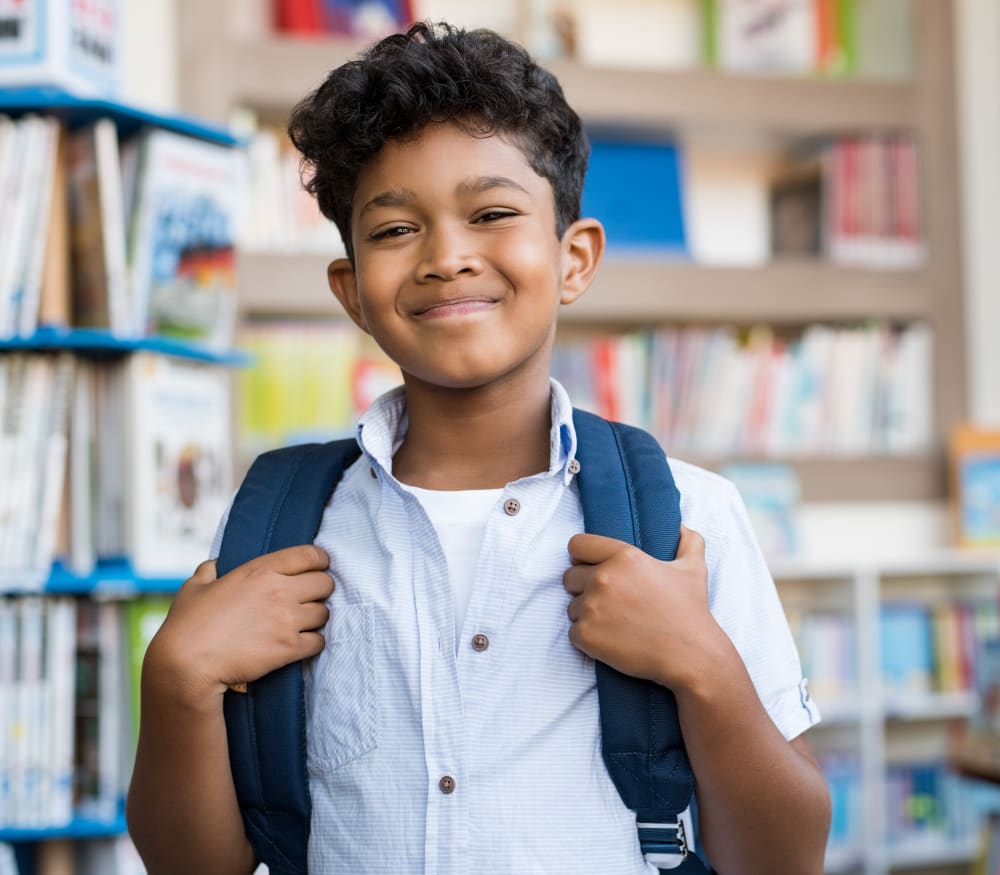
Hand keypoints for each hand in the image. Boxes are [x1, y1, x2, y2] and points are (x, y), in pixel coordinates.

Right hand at [146, 545, 333, 699]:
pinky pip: (319, 641)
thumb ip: (211, 570)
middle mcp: (279, 591)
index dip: (320, 561)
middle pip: (325, 583)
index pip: (310, 555)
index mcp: (260, 570)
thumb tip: (217, 564)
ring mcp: (287, 620)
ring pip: (324, 613)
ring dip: (316, 618)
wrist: (187, 664)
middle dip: (320, 590)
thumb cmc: (187, 624)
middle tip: (309, 598)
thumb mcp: (195, 586)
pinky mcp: (289, 648)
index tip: (319, 567)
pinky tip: (301, 644)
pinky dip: (313, 643)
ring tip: (302, 622)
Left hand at [562, 525, 719, 688]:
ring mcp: (591, 607)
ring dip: (587, 615)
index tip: (592, 567)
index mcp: (623, 556)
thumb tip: (681, 527)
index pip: (577, 545)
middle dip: (584, 588)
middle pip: (569, 577)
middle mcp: (603, 578)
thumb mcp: (693, 569)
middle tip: (610, 602)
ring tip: (615, 623)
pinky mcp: (586, 634)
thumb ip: (687, 541)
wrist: (690, 656)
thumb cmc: (690, 612)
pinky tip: (611, 640)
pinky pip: (573, 632)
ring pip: (572, 607)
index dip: (582, 557)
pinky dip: (588, 638)